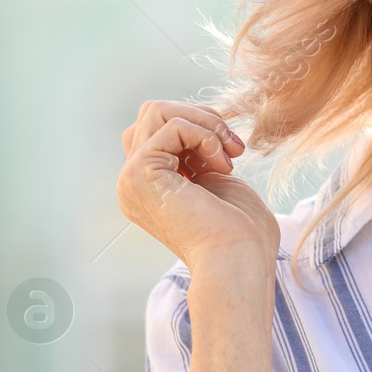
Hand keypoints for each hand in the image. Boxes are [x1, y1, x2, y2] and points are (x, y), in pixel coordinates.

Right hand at [118, 100, 279, 271]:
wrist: (238, 260)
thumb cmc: (240, 232)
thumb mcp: (215, 179)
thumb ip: (196, 152)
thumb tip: (195, 121)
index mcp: (149, 188)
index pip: (160, 131)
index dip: (198, 131)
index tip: (231, 153)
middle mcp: (133, 184)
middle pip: (152, 114)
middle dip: (199, 118)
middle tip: (231, 147)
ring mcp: (131, 179)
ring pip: (156, 111)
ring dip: (203, 122)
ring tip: (228, 153)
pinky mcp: (139, 173)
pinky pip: (171, 125)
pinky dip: (205, 135)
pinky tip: (222, 165)